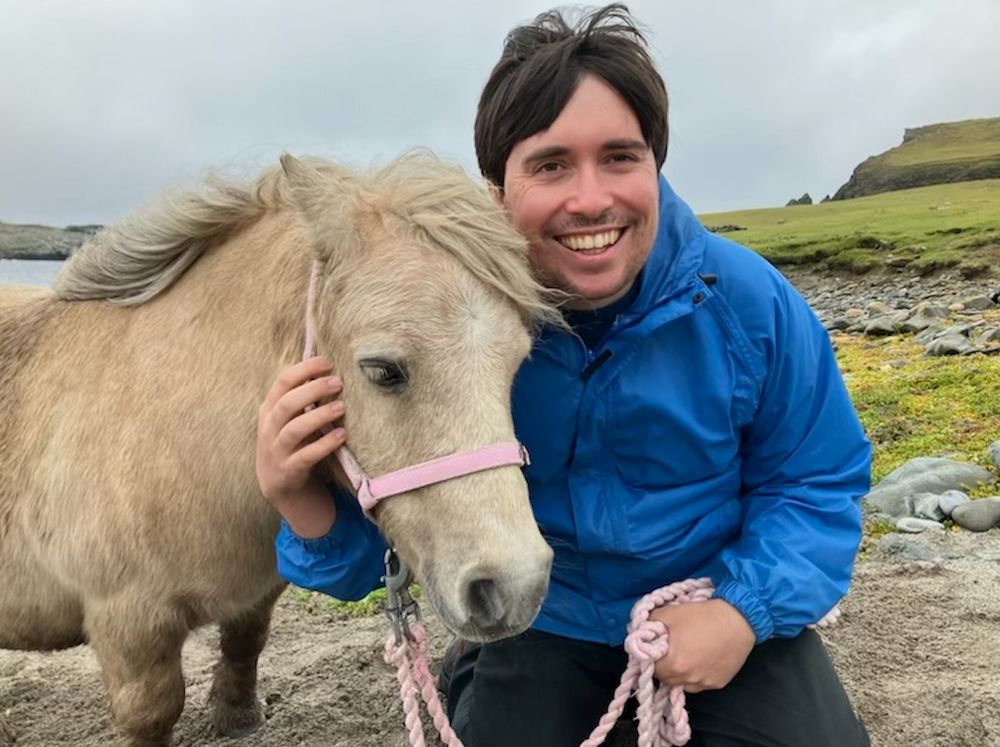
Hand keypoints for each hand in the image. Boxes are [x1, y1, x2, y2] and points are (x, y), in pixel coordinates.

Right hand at [256, 356, 346, 536]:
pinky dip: (323, 445)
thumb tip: (329, 369)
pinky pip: (305, 457)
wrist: (281, 489)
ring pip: (293, 430)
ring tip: (342, 407)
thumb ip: (303, 398)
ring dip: (319, 416)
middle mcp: (269, 429)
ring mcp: (275, 452)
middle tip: (338, 382)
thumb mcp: (291, 420)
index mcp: (270, 411)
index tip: (327, 362)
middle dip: (312, 390)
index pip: (282, 382)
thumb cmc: (292, 446)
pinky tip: (341, 436)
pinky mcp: (287, 473)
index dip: (304, 370)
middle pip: (286, 404)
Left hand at [650, 599, 754, 692]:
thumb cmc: (703, 615)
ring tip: (685, 653)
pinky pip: (698, 684)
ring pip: (681, 683)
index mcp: (673, 663)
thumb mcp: (670, 612)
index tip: (653, 647)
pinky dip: (695, 675)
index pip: (649, 667)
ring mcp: (704, 683)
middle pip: (664, 677)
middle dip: (663, 664)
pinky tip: (700, 659)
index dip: (649, 656)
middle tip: (668, 648)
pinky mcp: (717, 684)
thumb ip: (650, 623)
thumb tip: (641, 631)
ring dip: (679, 672)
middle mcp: (687, 678)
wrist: (739, 619)